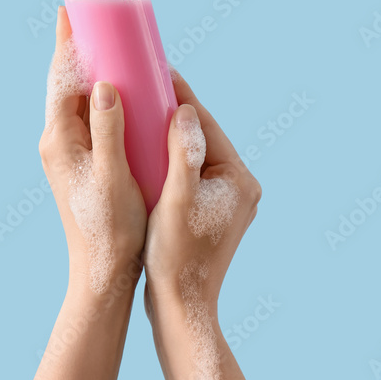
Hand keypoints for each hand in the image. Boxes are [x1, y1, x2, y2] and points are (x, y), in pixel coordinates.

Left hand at [39, 7, 146, 293]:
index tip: (69, 11)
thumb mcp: (112, 176)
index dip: (67, 43)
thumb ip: (107, 129)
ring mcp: (68, 154)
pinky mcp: (82, 163)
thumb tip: (102, 84)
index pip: (61, 80)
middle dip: (79, 50)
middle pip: (66, 84)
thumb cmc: (111, 228)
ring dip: (91, 73)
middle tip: (94, 17)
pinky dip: (101, 99)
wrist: (102, 270)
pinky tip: (119, 92)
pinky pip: (90, 119)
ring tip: (108, 44)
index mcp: (59, 140)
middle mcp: (58, 143)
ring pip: (78, 101)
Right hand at [143, 73, 261, 317]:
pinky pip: (188, 174)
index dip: (180, 96)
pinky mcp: (210, 214)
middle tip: (144, 84)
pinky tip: (144, 150)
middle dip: (173, 112)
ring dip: (169, 135)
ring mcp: (226, 202)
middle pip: (202, 137)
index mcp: (239, 180)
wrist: (182, 310)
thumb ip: (184, 154)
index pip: (207, 125)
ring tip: (140, 110)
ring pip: (194, 155)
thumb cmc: (177, 258)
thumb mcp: (177, 201)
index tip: (156, 69)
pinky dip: (169, 160)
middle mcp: (239, 188)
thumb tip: (186, 110)